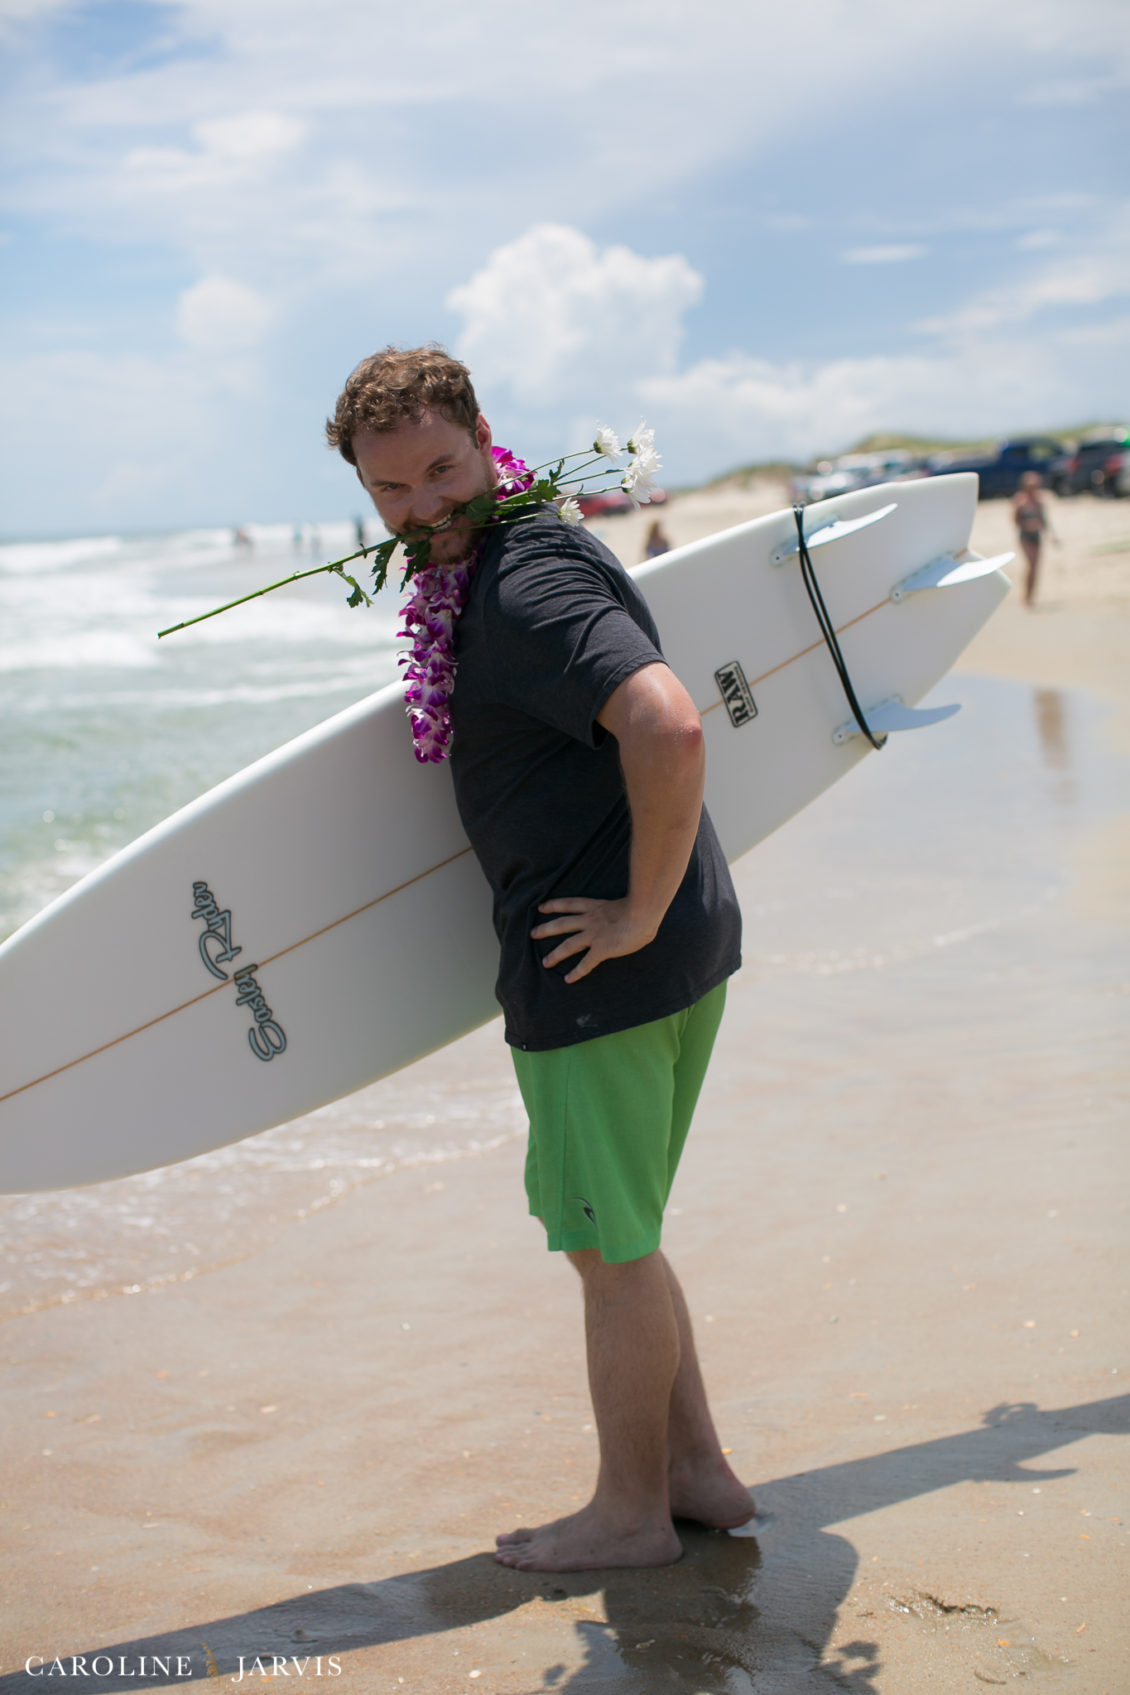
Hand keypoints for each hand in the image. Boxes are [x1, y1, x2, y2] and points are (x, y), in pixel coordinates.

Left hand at [531, 897, 657, 983]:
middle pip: (562, 924)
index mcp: (596, 907)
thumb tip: (631, 916)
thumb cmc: (643, 907)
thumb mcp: (628, 903)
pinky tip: (568, 979)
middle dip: (546, 929)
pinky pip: (586, 963)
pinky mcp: (601, 949)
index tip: (542, 907)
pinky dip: (577, 972)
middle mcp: (591, 920)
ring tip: (545, 962)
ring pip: (568, 945)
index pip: (570, 904)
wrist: (643, 913)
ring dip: (555, 954)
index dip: (554, 905)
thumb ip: (623, 910)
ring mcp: (594, 935)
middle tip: (533, 933)